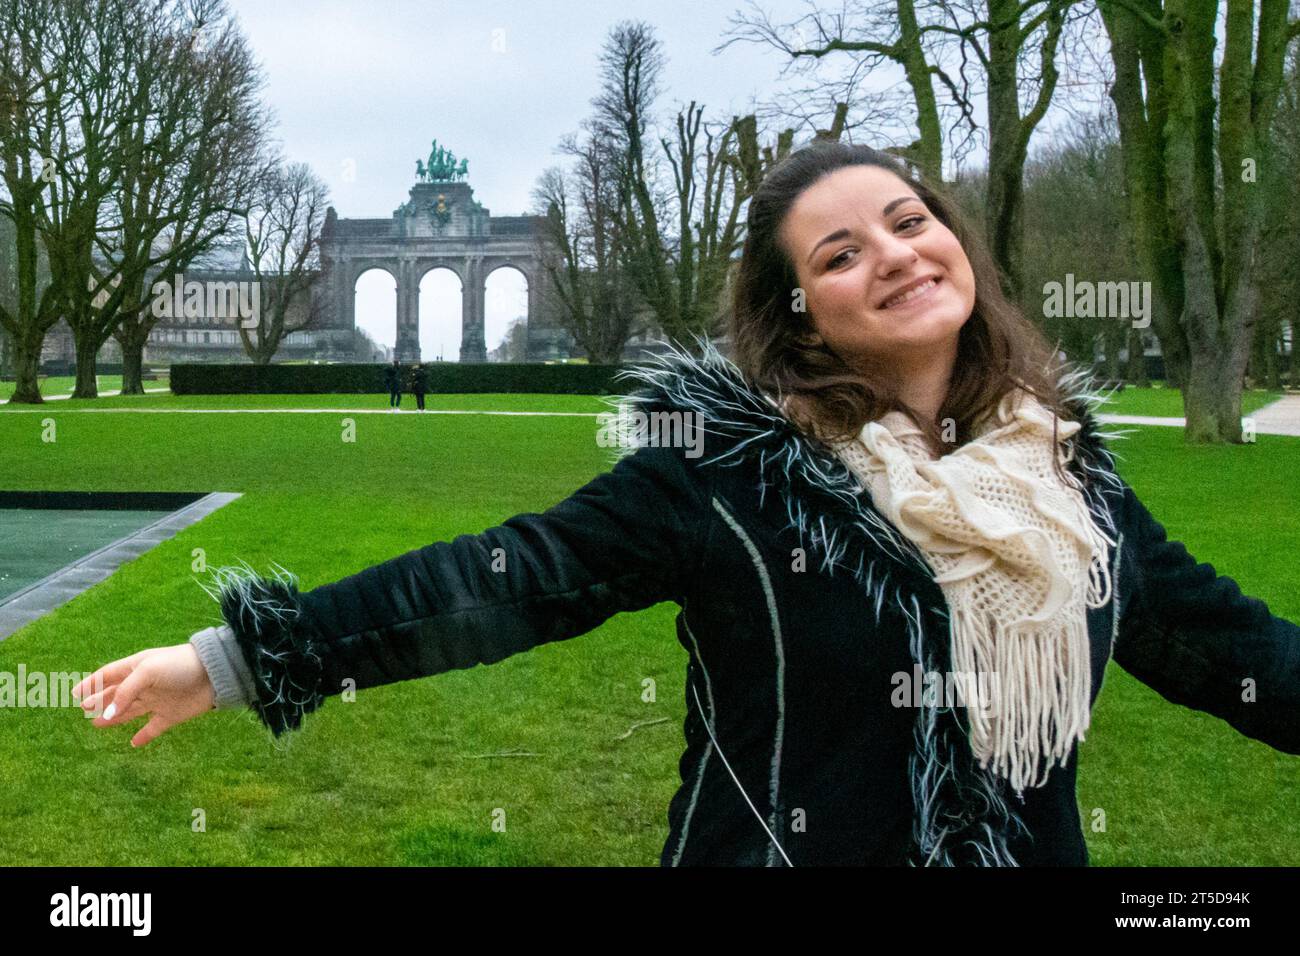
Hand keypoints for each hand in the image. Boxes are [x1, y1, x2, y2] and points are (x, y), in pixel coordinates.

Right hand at [73, 644, 216, 747]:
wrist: (215, 674)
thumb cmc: (180, 665)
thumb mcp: (148, 671)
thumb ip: (125, 692)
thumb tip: (108, 715)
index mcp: (137, 668)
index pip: (109, 675)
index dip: (91, 683)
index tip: (74, 693)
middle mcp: (145, 685)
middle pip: (116, 695)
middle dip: (100, 701)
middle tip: (84, 709)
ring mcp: (158, 701)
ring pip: (130, 712)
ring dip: (114, 718)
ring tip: (96, 724)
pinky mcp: (171, 716)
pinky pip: (153, 728)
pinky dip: (143, 736)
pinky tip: (133, 744)